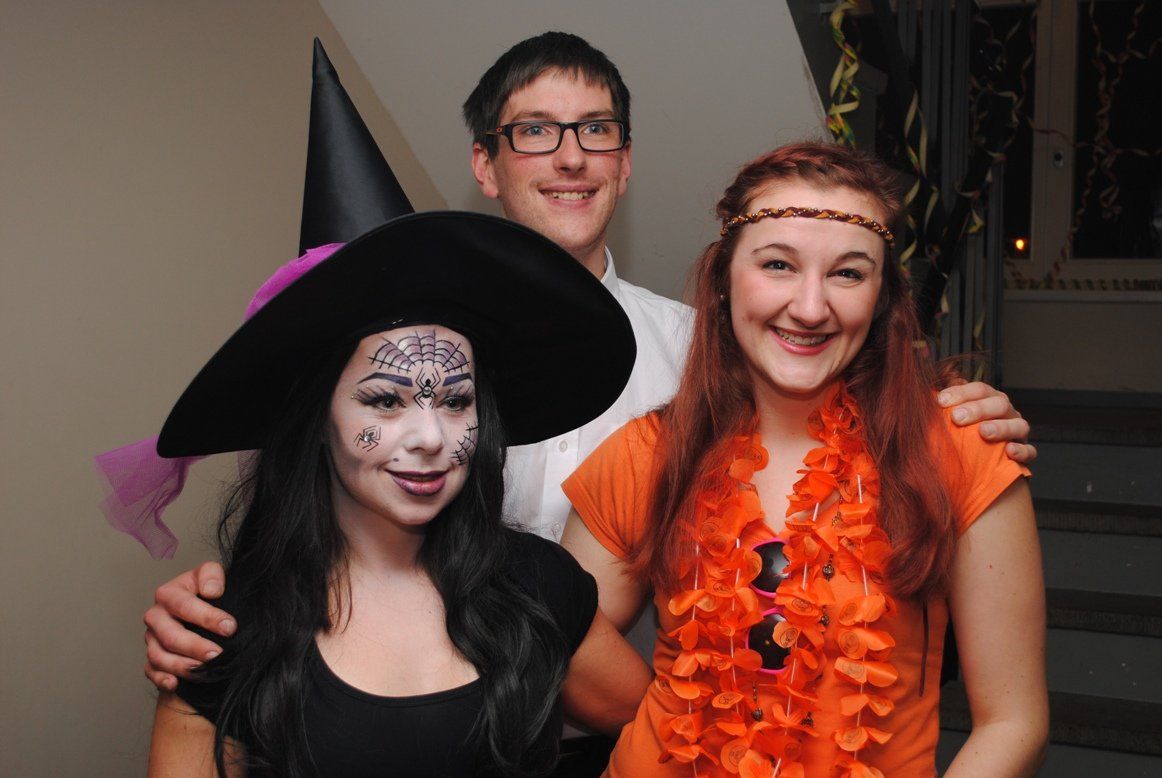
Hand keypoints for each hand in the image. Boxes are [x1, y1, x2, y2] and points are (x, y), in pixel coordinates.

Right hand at [143, 561, 233, 690]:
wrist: (201, 609)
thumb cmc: (207, 590)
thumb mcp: (211, 574)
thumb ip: (212, 575)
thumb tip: (212, 591)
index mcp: (168, 593)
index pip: (184, 606)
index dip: (207, 617)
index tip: (230, 627)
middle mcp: (156, 616)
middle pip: (170, 636)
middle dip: (195, 647)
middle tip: (218, 655)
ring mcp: (152, 639)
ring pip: (159, 656)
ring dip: (182, 666)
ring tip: (206, 670)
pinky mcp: (152, 658)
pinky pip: (151, 672)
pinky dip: (162, 679)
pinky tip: (176, 684)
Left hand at [938, 381, 1035, 463]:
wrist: (981, 466)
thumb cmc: (963, 436)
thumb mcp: (952, 419)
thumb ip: (945, 406)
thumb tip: (927, 395)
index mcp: (989, 400)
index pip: (979, 390)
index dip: (961, 393)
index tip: (941, 401)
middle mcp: (1006, 413)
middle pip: (999, 404)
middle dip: (978, 409)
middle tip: (957, 417)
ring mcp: (1018, 432)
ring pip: (1018, 425)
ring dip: (1001, 427)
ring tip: (983, 432)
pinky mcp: (1025, 453)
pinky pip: (1029, 451)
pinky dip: (1022, 451)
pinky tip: (1009, 452)